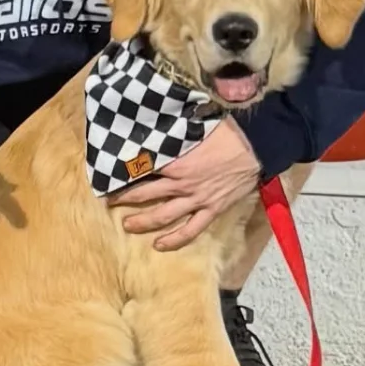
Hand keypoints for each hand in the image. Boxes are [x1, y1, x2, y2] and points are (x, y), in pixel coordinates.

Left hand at [107, 118, 260, 250]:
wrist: (255, 149)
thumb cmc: (227, 132)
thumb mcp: (196, 125)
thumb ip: (176, 130)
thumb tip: (159, 120)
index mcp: (176, 160)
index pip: (143, 167)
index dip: (125, 171)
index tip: (110, 173)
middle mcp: (181, 183)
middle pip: (146, 193)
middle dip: (125, 197)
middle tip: (108, 200)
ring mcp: (196, 200)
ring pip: (163, 215)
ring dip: (143, 221)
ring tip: (127, 225)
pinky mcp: (211, 210)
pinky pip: (190, 230)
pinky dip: (174, 240)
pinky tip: (159, 245)